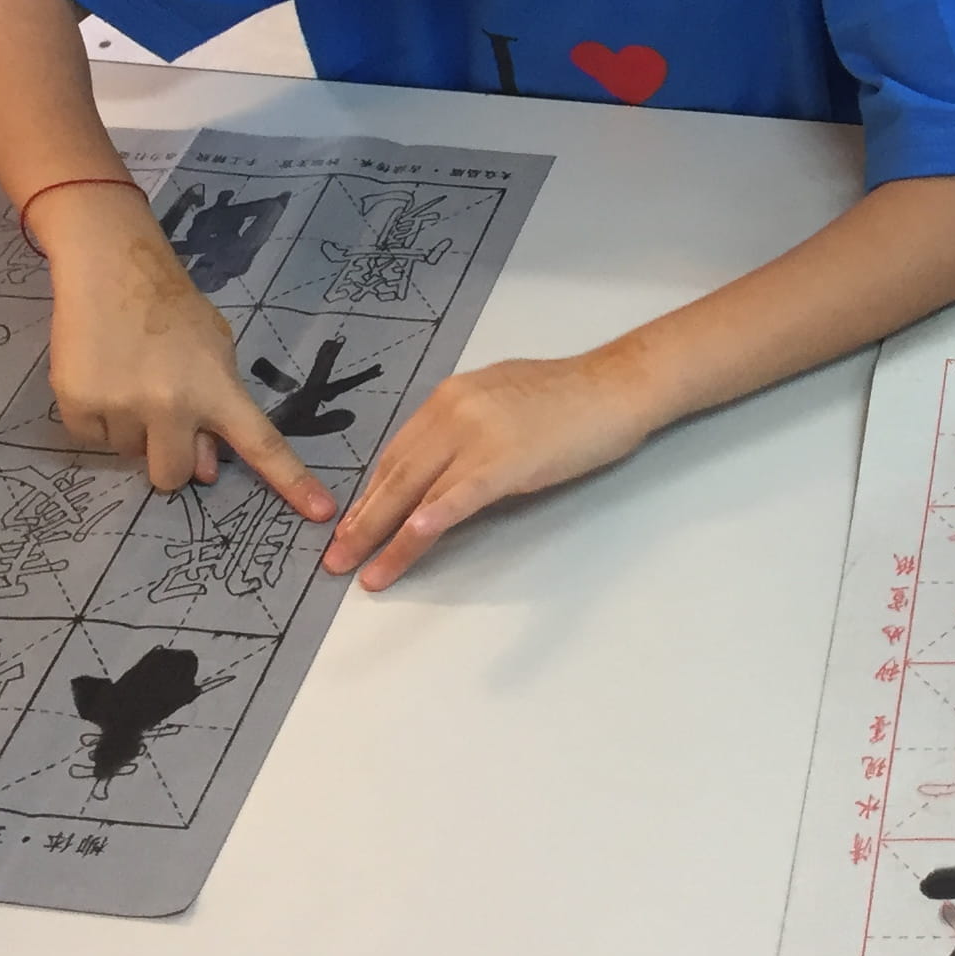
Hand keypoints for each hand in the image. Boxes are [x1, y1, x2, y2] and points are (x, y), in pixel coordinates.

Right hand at [37, 186, 332, 519]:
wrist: (111, 269)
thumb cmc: (173, 310)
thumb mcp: (215, 351)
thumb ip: (218, 411)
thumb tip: (207, 471)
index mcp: (216, 389)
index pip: (262, 444)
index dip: (293, 482)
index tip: (323, 513)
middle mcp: (170, 406)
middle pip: (173, 477)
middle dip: (171, 458)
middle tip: (163, 418)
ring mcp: (121, 409)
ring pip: (130, 457)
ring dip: (134, 433)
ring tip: (131, 381)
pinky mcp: (78, 406)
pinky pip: (93, 440)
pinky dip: (99, 421)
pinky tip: (104, 379)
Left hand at [327, 342, 669, 588]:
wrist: (617, 386)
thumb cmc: (571, 396)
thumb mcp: (502, 399)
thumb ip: (468, 428)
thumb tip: (446, 464)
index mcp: (450, 397)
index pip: (398, 453)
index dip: (372, 494)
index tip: (353, 524)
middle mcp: (453, 410)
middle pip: (396, 475)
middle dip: (363, 521)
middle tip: (337, 558)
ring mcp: (478, 435)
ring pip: (417, 492)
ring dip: (384, 536)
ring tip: (361, 569)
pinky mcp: (507, 461)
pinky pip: (458, 498)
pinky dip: (428, 522)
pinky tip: (407, 544)